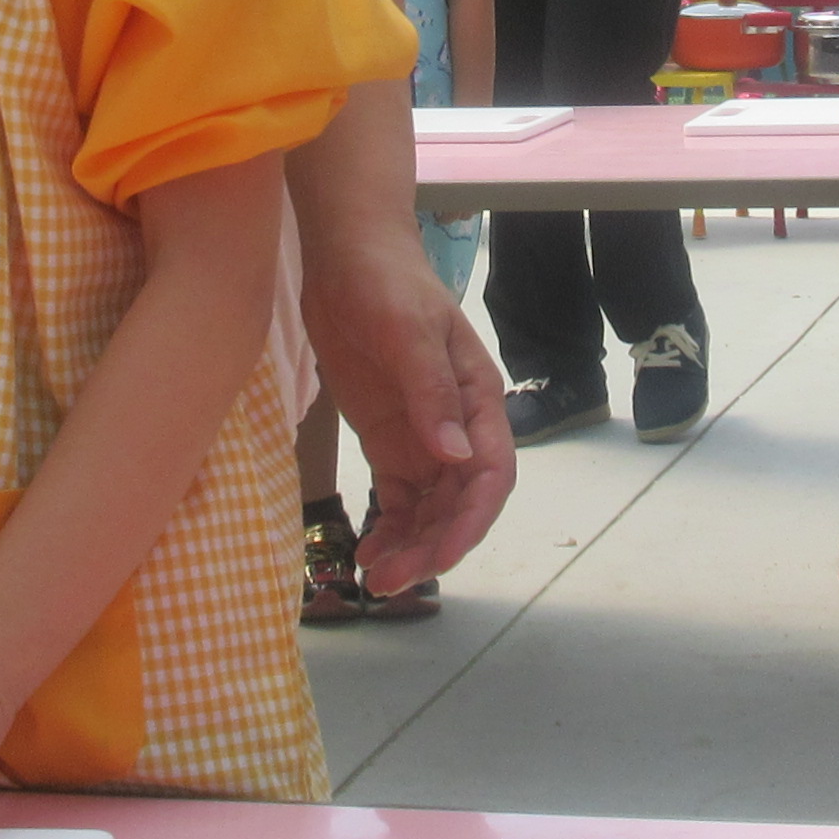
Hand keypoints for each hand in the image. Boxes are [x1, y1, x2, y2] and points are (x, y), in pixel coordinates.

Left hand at [304, 218, 511, 596]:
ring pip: (429, 509)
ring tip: (374, 579)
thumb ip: (432, 393)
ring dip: (410, 547)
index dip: (472, 520)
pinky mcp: (390, 441)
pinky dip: (389, 529)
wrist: (348, 257)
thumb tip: (455, 457)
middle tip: (390, 582)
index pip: (491, 473)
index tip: (442, 556)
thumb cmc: (386, 283)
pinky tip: (367, 555)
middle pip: (459, 502)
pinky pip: (398, 498)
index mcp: (477, 399)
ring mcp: (423, 436)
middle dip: (432, 545)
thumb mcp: (407, 331)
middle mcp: (457, 426)